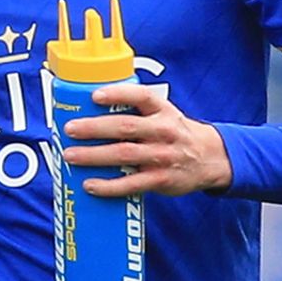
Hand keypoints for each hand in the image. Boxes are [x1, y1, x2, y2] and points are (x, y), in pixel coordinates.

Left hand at [60, 83, 232, 197]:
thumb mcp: (163, 113)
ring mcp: (162, 156)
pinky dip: (109, 186)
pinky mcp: (161, 180)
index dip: (118, 94)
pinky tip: (90, 185)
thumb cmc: (176, 132)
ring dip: (94, 156)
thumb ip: (135, 109)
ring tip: (70, 156)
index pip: (141, 97)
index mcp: (162, 110)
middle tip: (70, 129)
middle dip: (94, 128)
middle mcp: (163, 131)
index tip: (96, 95)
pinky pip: (131, 184)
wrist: (212, 158)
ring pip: (124, 155)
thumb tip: (90, 105)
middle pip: (125, 127)